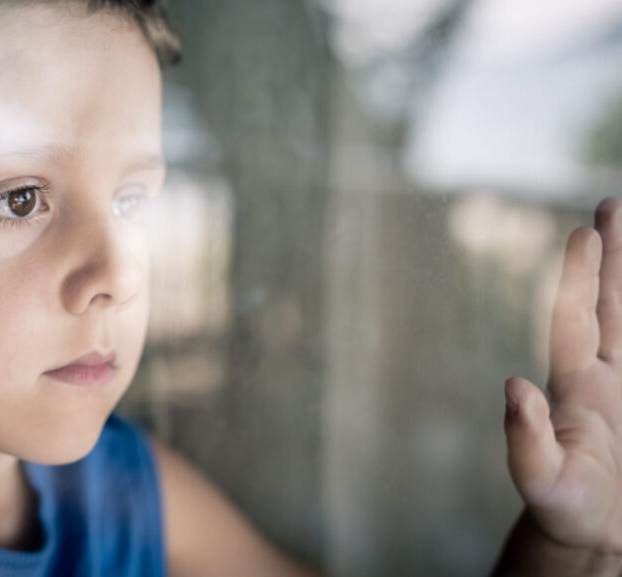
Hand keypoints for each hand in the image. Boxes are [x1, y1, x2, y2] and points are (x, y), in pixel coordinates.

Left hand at [506, 197, 621, 554]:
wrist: (590, 531)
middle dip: (612, 255)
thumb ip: (524, 440)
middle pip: (608, 303)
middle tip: (612, 203)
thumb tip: (511, 387)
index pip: (575, 318)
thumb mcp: (541, 481)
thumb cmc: (562, 508)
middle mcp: (598, 375)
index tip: (583, 231)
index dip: (579, 276)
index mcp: (574, 386)